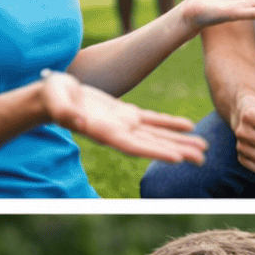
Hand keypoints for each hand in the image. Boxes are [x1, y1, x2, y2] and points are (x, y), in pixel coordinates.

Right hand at [40, 71, 204, 163]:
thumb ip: (64, 111)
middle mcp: (118, 132)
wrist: (50, 95)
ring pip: (157, 134)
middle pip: (152, 145)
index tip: (178, 159)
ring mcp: (123, 124)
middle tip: (202, 159)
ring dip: (180, 141)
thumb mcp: (55, 99)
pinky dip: (170, 123)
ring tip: (204, 148)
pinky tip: (189, 126)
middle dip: (177, 152)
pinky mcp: (125, 113)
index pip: (134, 146)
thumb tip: (74, 121)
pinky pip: (152, 120)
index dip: (156, 151)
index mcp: (104, 131)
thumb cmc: (51, 95)